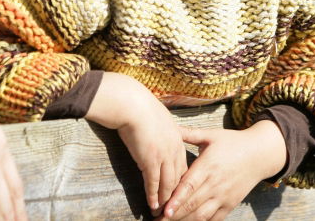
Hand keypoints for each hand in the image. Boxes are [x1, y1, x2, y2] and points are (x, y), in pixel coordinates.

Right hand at [85, 72, 187, 214]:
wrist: (132, 104)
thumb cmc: (141, 108)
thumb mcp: (159, 119)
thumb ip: (162, 131)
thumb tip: (159, 134)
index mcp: (178, 139)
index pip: (183, 166)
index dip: (181, 182)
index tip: (179, 193)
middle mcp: (174, 149)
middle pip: (179, 178)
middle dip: (176, 195)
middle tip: (174, 208)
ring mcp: (163, 156)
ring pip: (168, 184)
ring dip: (165, 199)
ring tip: (163, 212)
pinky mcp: (150, 160)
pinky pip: (153, 183)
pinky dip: (153, 196)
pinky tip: (152, 204)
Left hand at [161, 121, 286, 220]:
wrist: (259, 154)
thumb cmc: (233, 142)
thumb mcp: (212, 135)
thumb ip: (190, 134)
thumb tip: (170, 126)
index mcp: (208, 165)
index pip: (190, 186)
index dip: (177, 199)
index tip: (164, 208)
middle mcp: (216, 183)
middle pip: (192, 204)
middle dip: (173, 214)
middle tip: (157, 220)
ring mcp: (224, 196)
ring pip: (201, 215)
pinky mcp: (230, 204)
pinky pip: (214, 219)